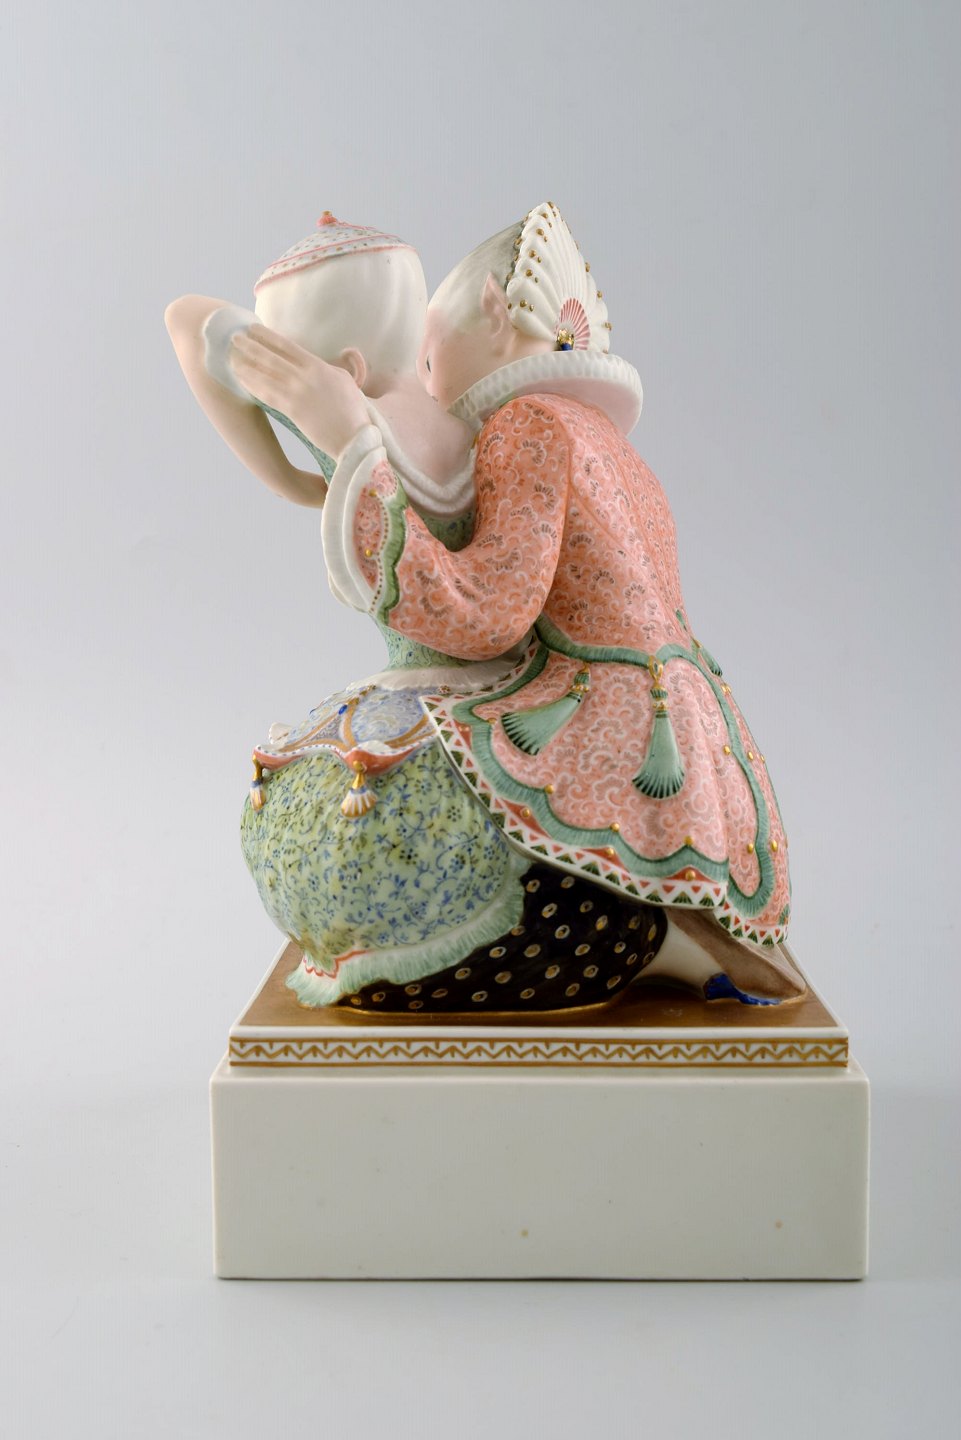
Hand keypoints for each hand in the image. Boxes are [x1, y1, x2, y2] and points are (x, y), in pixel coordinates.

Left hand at [230, 324, 368, 458]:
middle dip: (251, 345)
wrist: (354, 438)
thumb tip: (335, 357)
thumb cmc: (353, 412)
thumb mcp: (346, 382)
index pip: (288, 346)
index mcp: (319, 366)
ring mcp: (298, 392)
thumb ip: (334, 367)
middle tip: (234, 337)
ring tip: (231, 356)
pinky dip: (251, 384)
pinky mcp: (292, 409)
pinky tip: (240, 378)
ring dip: (246, 363)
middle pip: (272, 356)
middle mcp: (306, 376)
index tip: (254, 328)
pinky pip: (266, 394)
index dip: (268, 336)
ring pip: (265, 374)